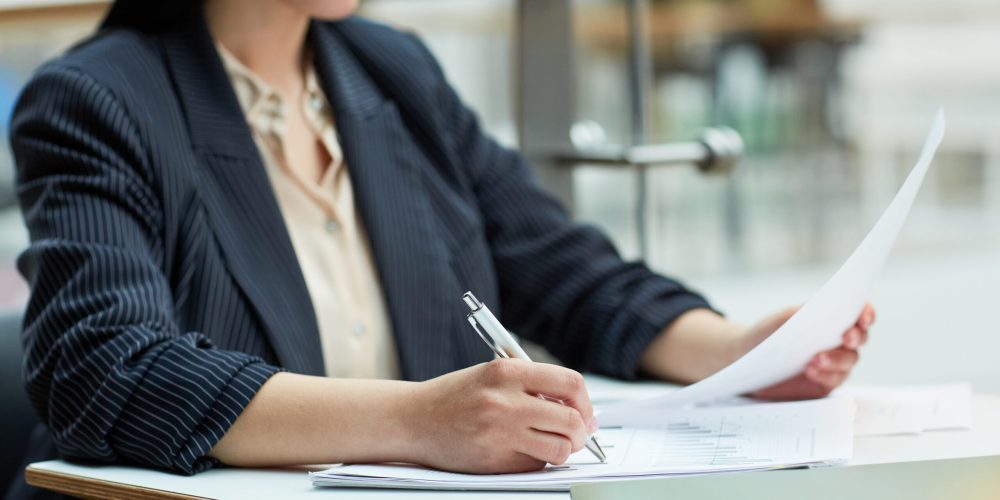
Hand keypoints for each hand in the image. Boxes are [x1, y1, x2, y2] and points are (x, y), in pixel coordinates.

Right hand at [406, 359, 595, 473]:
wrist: (413, 419)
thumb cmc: (454, 396)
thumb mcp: (492, 374)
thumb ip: (532, 384)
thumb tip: (578, 408)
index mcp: (507, 371)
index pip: (570, 383)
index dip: (585, 401)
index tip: (585, 411)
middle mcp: (505, 400)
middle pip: (571, 419)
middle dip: (582, 431)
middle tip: (578, 434)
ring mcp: (500, 432)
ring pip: (559, 448)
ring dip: (563, 449)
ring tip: (553, 443)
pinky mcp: (494, 460)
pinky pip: (535, 464)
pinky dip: (537, 460)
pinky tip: (522, 450)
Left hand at [743, 304, 874, 399]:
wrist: (747, 361)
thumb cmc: (764, 335)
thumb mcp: (776, 322)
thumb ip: (796, 314)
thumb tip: (815, 308)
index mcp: (830, 318)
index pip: (858, 313)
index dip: (866, 314)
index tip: (863, 318)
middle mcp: (837, 340)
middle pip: (860, 338)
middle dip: (855, 337)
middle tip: (845, 337)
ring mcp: (834, 362)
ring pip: (849, 360)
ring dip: (836, 359)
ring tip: (814, 360)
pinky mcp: (825, 382)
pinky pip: (834, 380)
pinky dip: (825, 375)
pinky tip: (811, 372)